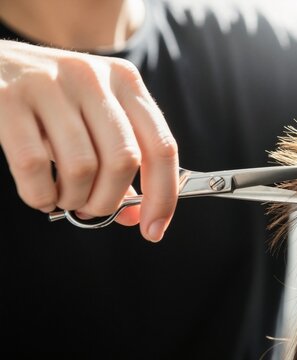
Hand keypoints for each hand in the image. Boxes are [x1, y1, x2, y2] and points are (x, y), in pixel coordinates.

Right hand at [0, 40, 177, 240]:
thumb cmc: (51, 104)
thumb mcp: (93, 122)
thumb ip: (118, 162)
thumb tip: (136, 215)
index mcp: (125, 82)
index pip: (162, 146)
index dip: (163, 196)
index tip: (153, 229)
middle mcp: (94, 77)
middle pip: (124, 160)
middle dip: (108, 201)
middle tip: (91, 210)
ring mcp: (50, 83)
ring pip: (82, 167)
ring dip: (74, 200)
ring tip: (63, 198)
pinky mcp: (8, 97)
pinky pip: (33, 166)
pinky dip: (40, 195)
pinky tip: (39, 195)